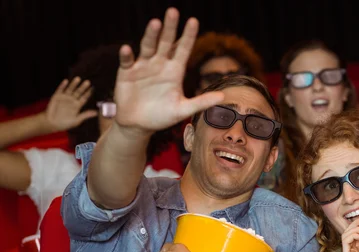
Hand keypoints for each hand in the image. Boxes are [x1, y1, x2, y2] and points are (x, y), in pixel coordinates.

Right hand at [44, 77, 97, 130]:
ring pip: (70, 89)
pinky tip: (66, 81)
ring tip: (78, 78)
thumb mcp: (77, 120)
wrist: (52, 124)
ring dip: (74, 84)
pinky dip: (63, 85)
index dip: (88, 93)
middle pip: (78, 92)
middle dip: (83, 87)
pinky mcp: (56, 97)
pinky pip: (60, 90)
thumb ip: (86, 115)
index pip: (84, 97)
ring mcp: (64, 98)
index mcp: (77, 105)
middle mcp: (71, 100)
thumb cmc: (64, 123)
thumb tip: (96, 113)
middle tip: (88, 82)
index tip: (93, 88)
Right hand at [113, 8, 223, 134]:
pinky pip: (127, 61)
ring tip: (155, 23)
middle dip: (170, 28)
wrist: (139, 125)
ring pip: (147, 47)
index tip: (194, 21)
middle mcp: (159, 64)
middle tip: (174, 11)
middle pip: (165, 42)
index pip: (183, 50)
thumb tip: (223, 96)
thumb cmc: (162, 116)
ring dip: (150, 35)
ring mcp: (143, 67)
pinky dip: (126, 55)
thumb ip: (201, 102)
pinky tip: (127, 49)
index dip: (188, 36)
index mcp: (174, 71)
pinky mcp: (126, 73)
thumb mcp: (183, 110)